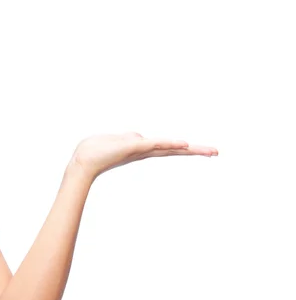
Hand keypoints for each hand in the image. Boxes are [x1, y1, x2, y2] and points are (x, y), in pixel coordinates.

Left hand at [66, 132, 217, 184]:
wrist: (83, 161)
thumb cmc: (97, 151)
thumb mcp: (118, 141)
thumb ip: (131, 139)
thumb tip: (142, 139)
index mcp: (142, 149)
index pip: (168, 148)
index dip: (186, 148)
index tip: (205, 151)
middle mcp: (144, 151)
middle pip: (174, 150)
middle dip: (195, 151)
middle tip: (216, 152)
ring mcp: (140, 149)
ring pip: (167, 147)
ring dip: (186, 147)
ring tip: (206, 150)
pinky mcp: (133, 147)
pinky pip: (154, 144)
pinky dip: (167, 143)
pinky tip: (180, 143)